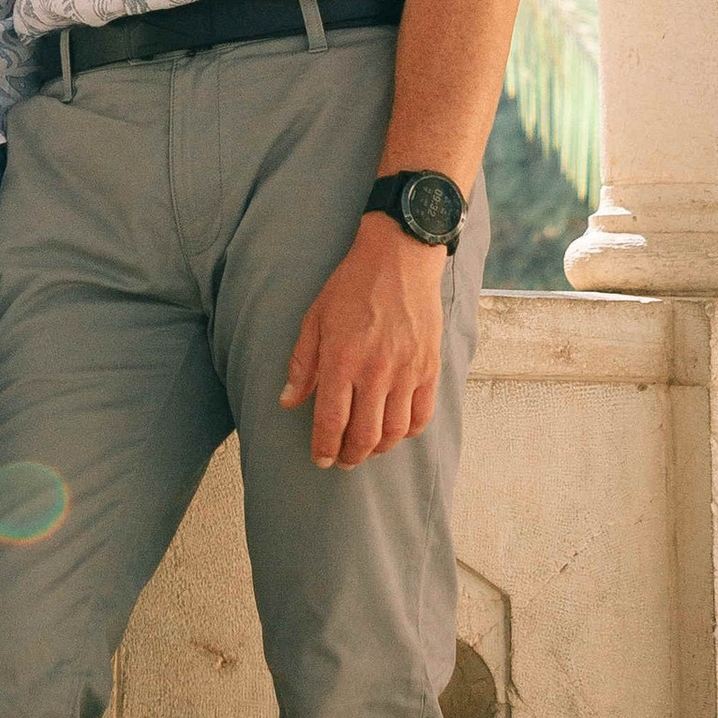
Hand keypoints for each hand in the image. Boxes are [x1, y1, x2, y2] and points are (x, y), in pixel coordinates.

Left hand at [281, 213, 445, 467]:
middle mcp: (375, 371)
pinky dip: (408, 431)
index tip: (320, 459)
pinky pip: (422, 415)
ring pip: (394, 431)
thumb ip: (302, 364)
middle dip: (350, 456)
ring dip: (378, 448)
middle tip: (342, 459)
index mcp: (341, 360)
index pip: (331, 421)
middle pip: (364, 435)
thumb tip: (288, 402)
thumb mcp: (315, 319)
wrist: (399, 258)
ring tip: (366, 448)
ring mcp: (406, 371)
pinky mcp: (429, 367)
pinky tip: (394, 430)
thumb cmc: (352, 285)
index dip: (324, 448)